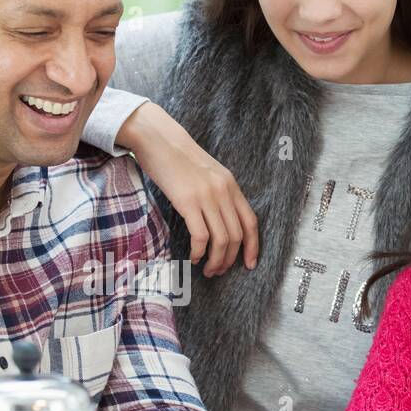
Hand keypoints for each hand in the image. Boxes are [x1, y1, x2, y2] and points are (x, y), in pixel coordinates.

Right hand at [116, 102, 257, 276]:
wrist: (158, 139)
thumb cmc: (177, 158)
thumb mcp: (206, 174)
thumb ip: (217, 193)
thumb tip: (218, 221)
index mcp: (231, 185)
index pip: (251, 222)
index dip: (253, 247)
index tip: (249, 264)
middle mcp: (224, 191)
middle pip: (236, 236)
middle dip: (229, 260)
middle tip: (218, 271)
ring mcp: (207, 196)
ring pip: (221, 240)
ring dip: (215, 261)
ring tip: (206, 269)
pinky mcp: (188, 201)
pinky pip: (200, 236)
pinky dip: (199, 252)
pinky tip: (193, 258)